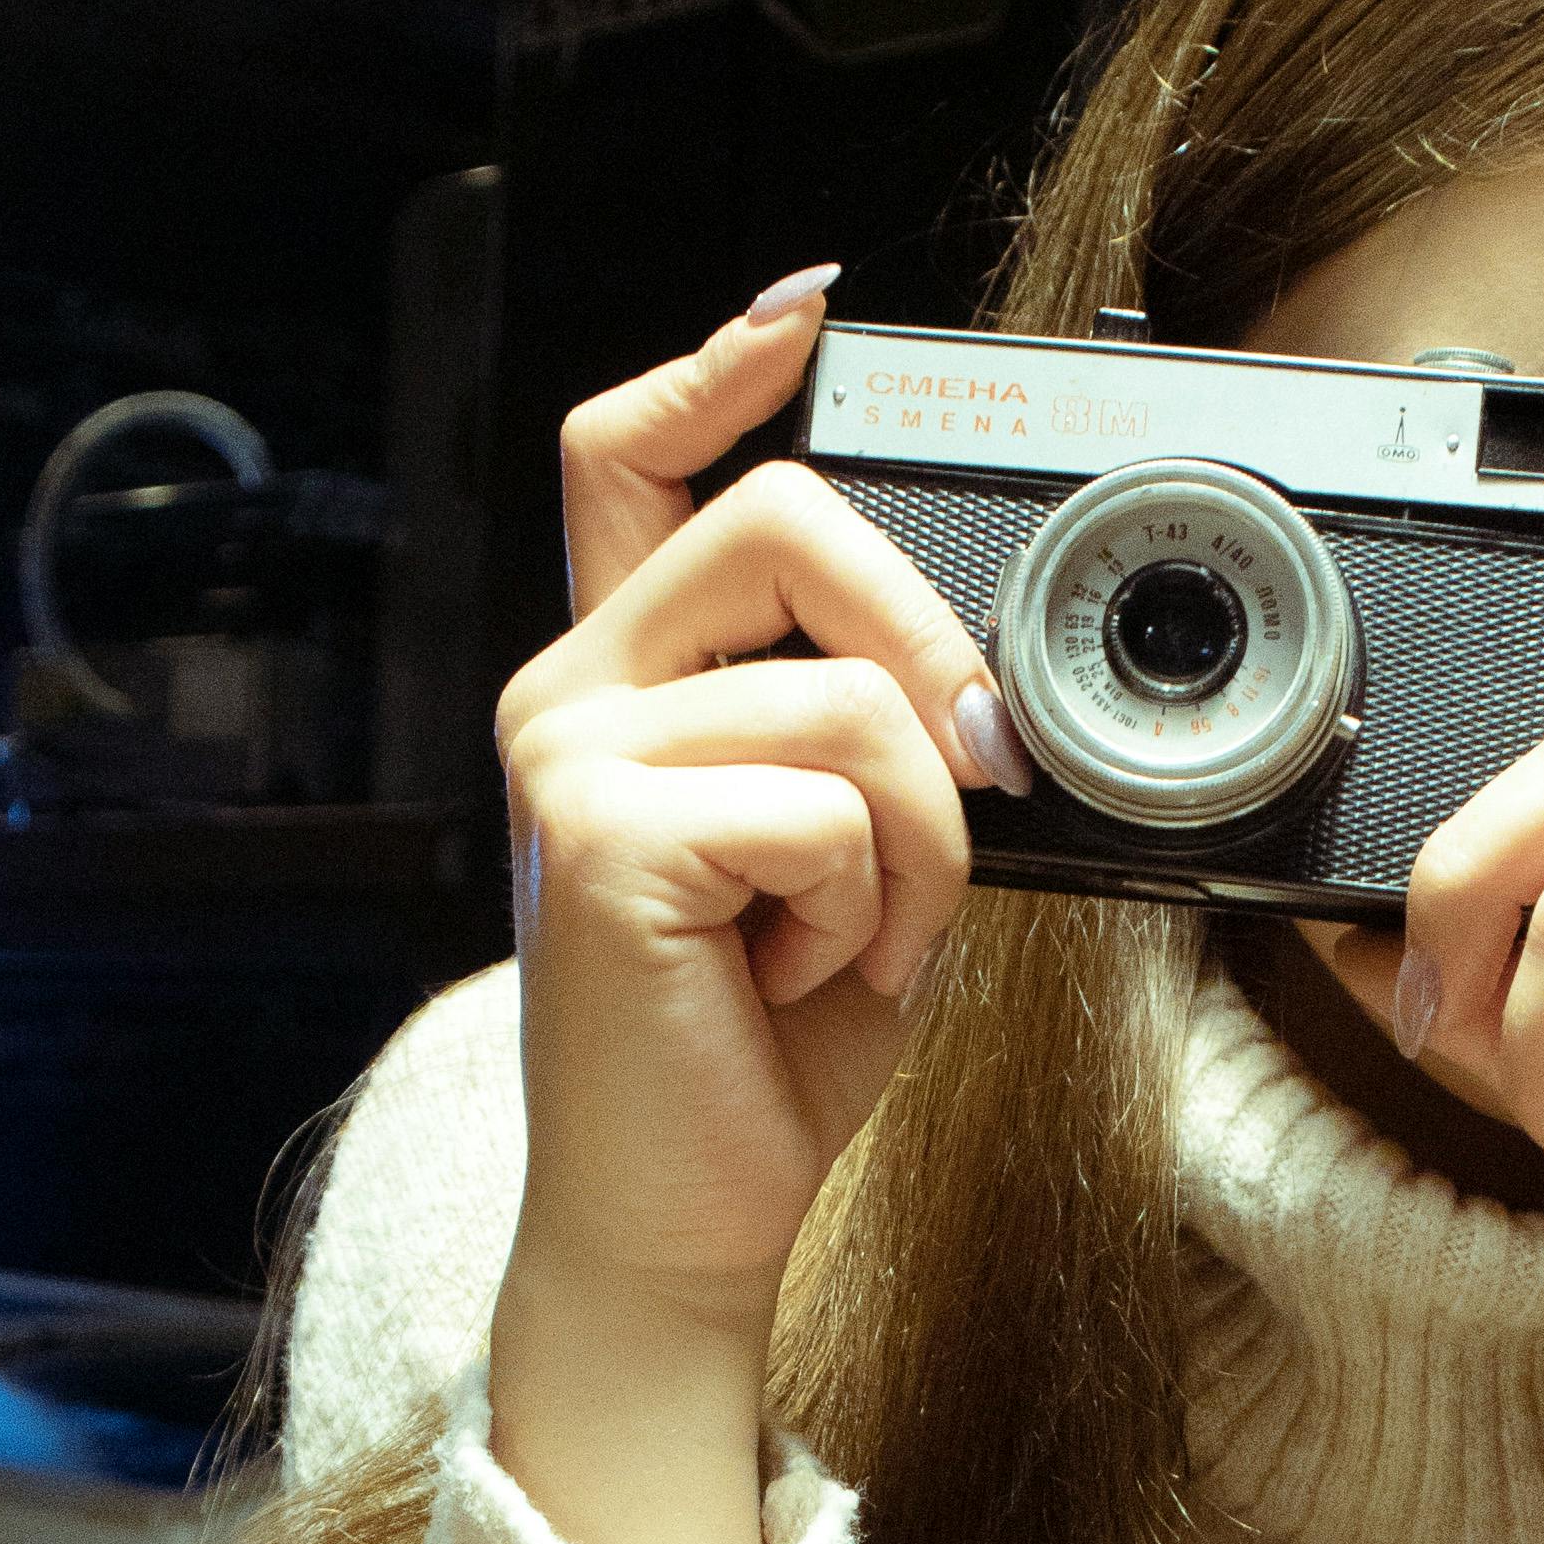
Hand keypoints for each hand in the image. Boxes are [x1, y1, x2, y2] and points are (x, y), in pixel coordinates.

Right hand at [493, 282, 1013, 1344]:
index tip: (810, 322)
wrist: (680, 1221)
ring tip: (858, 946)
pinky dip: (873, 908)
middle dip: (927, 641)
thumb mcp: (846, 855)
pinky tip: (811, 980)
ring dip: (919, 844)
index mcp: (622, 685)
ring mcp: (569, 756)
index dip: (717, 365)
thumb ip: (870, 730)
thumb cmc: (761, 1049)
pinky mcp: (604, 834)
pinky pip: (827, 804)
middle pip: (782, 522)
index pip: (629, 456)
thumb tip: (975, 669)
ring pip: (846, 697)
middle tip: (974, 776)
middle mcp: (569, 695)